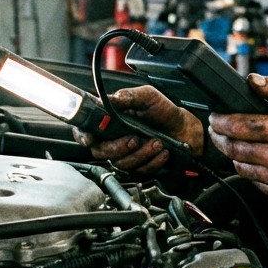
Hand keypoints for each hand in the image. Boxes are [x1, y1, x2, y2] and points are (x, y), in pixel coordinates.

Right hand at [73, 85, 203, 174]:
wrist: (184, 128)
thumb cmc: (163, 111)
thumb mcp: (147, 96)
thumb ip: (128, 96)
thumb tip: (110, 99)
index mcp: (110, 120)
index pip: (85, 130)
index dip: (83, 136)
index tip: (91, 138)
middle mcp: (113, 138)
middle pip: (100, 152)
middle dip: (117, 148)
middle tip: (134, 139)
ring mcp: (125, 154)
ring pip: (121, 163)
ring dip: (141, 154)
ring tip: (157, 141)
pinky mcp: (138, 167)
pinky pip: (139, 171)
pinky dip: (152, 162)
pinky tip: (162, 151)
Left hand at [208, 75, 267, 201]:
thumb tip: (253, 81)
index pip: (239, 127)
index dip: (221, 121)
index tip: (215, 117)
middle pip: (234, 148)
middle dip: (220, 137)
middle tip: (218, 129)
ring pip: (241, 168)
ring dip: (233, 154)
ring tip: (235, 142)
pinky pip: (255, 183)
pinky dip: (250, 171)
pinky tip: (255, 159)